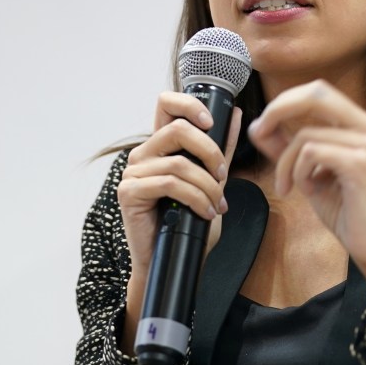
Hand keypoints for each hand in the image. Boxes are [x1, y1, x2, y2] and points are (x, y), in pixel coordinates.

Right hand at [117, 92, 241, 352]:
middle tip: (223, 177)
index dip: (189, 103)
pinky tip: (205, 212)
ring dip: (207, 185)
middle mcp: (143, 153)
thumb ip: (221, 148)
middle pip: (178, 129)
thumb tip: (236, 113)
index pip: (166, 103)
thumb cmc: (190, 222)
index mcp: (161, 145)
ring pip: (178, 163)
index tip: (211, 122)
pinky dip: (195, 198)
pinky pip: (169, 184)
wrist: (174, 261)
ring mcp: (133, 172)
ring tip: (217, 205)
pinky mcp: (129, 192)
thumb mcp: (212, 180)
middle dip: (210, 152)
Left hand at [247, 80, 365, 303]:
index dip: (286, 101)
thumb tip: (258, 126)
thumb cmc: (347, 212)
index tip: (262, 126)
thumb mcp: (309, 173)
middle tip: (259, 134)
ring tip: (291, 187)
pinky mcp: (360, 162)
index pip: (318, 91)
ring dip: (286, 163)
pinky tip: (308, 191)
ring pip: (305, 134)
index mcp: (362, 124)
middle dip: (279, 111)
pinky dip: (298, 173)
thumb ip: (287, 147)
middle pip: (315, 94)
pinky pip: (310, 153)